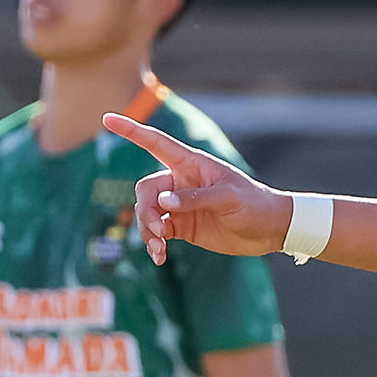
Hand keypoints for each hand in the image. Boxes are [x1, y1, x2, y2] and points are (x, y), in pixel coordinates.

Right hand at [101, 114, 292, 263]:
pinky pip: (157, 233)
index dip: (131, 130)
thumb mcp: (228, 199)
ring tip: (158, 249)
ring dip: (147, 231)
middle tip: (159, 231)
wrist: (270, 230)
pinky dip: (154, 244)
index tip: (106, 119)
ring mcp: (180, 205)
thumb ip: (195, 199)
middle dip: (146, 210)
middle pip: (146, 190)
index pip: (155, 143)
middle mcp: (180, 182)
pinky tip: (159, 257)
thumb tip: (164, 204)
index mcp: (191, 164)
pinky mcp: (182, 227)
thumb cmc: (254, 205)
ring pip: (147, 213)